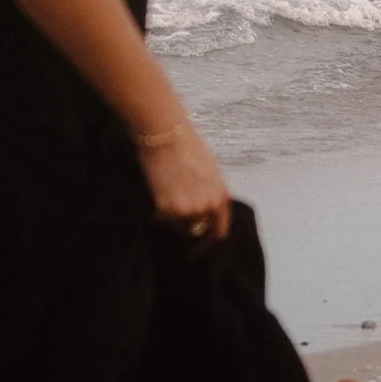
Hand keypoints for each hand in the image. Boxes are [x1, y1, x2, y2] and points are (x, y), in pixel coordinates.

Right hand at [136, 114, 231, 241]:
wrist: (164, 133)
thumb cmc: (187, 146)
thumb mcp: (210, 171)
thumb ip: (211, 194)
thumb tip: (206, 212)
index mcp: (221, 197)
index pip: (219, 231)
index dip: (210, 241)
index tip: (199, 248)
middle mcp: (207, 207)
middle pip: (197, 230)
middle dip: (188, 225)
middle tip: (177, 209)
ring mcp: (187, 210)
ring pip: (178, 225)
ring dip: (173, 216)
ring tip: (168, 192)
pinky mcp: (167, 209)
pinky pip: (162, 218)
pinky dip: (159, 210)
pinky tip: (159, 189)